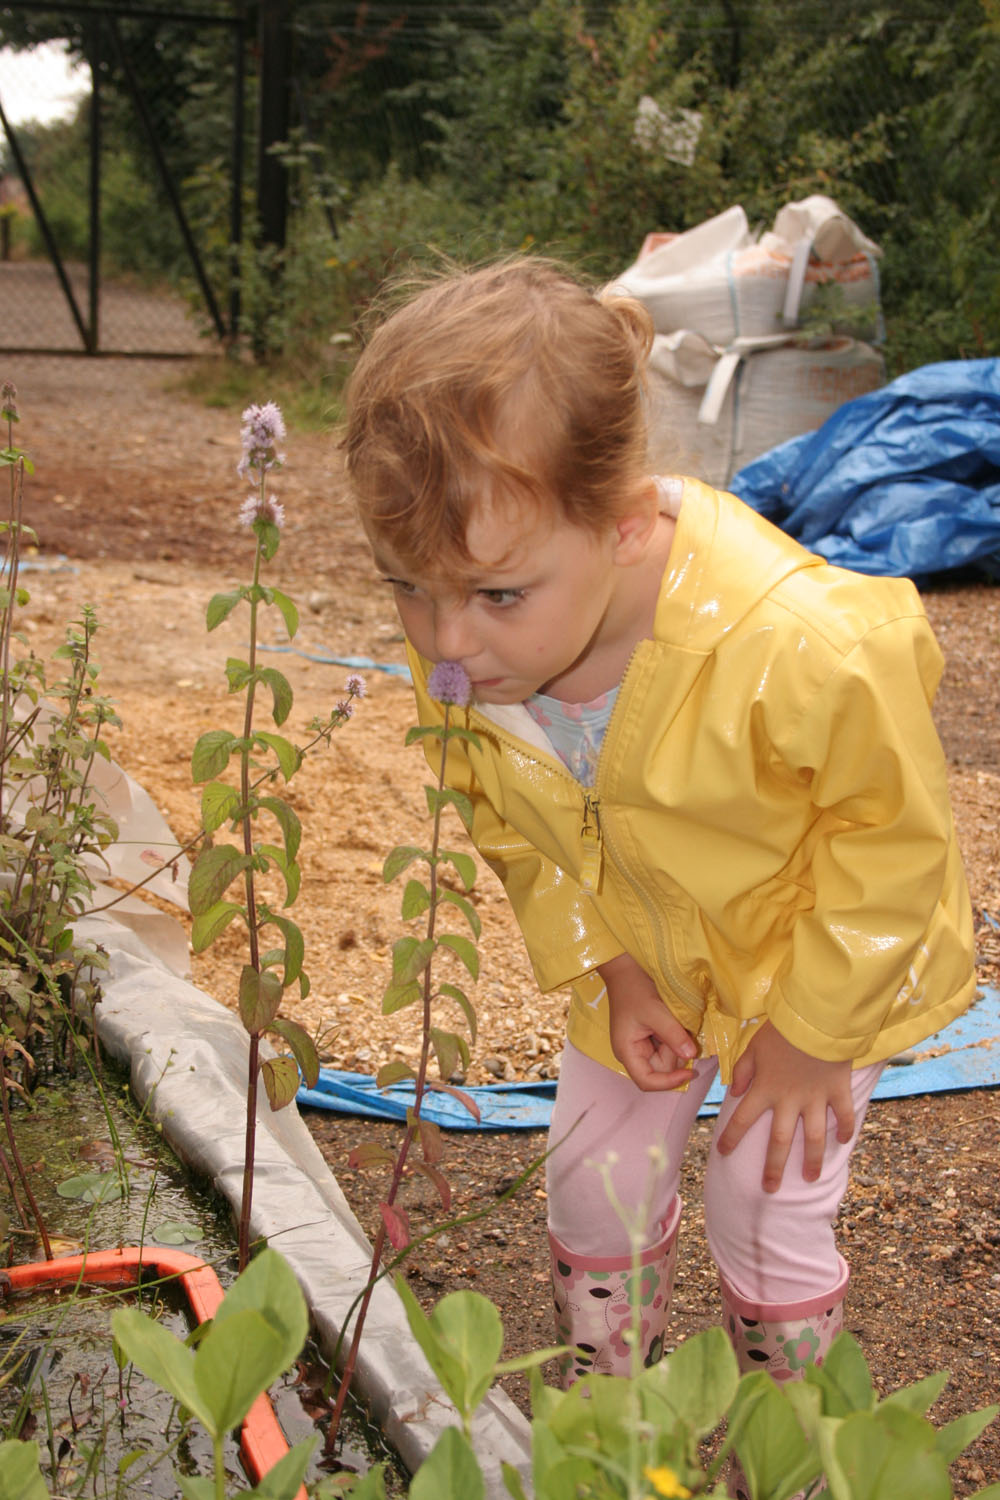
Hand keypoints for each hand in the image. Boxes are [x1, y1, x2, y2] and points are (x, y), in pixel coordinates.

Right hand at [599, 952, 698, 1091]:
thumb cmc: (635, 989)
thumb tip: (691, 1055)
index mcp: (627, 1051)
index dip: (669, 1082)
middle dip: (675, 1053)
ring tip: (675, 1020)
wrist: (627, 969)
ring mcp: (642, 1045)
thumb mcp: (655, 1011)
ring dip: (677, 1043)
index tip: (690, 1071)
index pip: (647, 1081)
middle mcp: (633, 1052)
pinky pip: (667, 1045)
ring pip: (667, 1057)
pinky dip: (675, 1036)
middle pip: (661, 1069)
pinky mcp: (650, 1037)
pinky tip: (674, 1020)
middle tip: (679, 1028)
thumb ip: (673, 1035)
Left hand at [714, 1022, 855, 1192]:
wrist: (816, 1018)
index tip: (722, 1153)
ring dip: (811, 1160)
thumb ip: (742, 1070)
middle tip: (769, 1189)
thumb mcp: (753, 1046)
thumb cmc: (781, 1029)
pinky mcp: (837, 1091)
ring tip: (810, 1178)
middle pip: (779, 1141)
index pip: (742, 1120)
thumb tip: (733, 1092)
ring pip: (813, 1138)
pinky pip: (843, 1115)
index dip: (731, 1137)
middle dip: (773, 1168)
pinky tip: (843, 1142)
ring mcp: (815, 1099)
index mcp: (764, 1089)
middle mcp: (789, 1100)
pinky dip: (845, 1129)